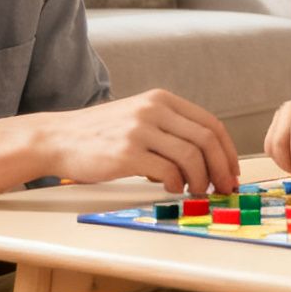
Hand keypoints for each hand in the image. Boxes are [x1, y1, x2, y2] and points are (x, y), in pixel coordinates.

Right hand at [40, 89, 238, 194]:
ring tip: (196, 191)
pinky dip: (176, 184)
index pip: (210, 123)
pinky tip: (171, 189)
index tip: (232, 171)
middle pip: (206, 139)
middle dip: (222, 168)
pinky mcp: (127, 153)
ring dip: (201, 180)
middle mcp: (153, 110)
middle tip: (224, 188)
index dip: (227, 150)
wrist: (58, 138)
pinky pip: (167, 171)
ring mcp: (140, 130)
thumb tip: (208, 159)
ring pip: (191, 156)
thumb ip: (170, 129)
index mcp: (161, 99)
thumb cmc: (101, 134)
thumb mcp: (139, 117)